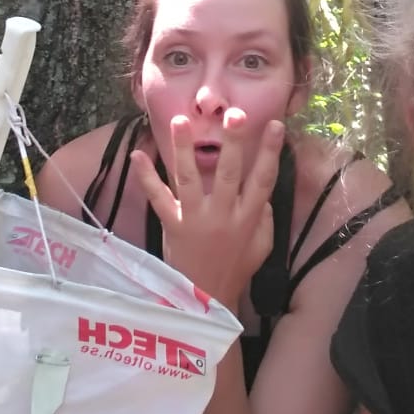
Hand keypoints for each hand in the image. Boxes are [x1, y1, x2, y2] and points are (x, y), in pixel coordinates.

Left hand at [132, 108, 282, 309]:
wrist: (206, 299)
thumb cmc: (236, 269)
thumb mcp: (262, 246)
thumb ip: (264, 217)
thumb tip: (263, 192)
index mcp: (249, 218)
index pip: (263, 180)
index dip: (270, 152)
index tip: (275, 125)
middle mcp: (224, 216)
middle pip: (230, 174)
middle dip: (233, 142)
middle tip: (234, 113)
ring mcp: (196, 220)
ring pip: (190, 179)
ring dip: (184, 149)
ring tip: (180, 121)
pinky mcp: (173, 225)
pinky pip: (158, 198)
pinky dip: (146, 177)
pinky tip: (137, 155)